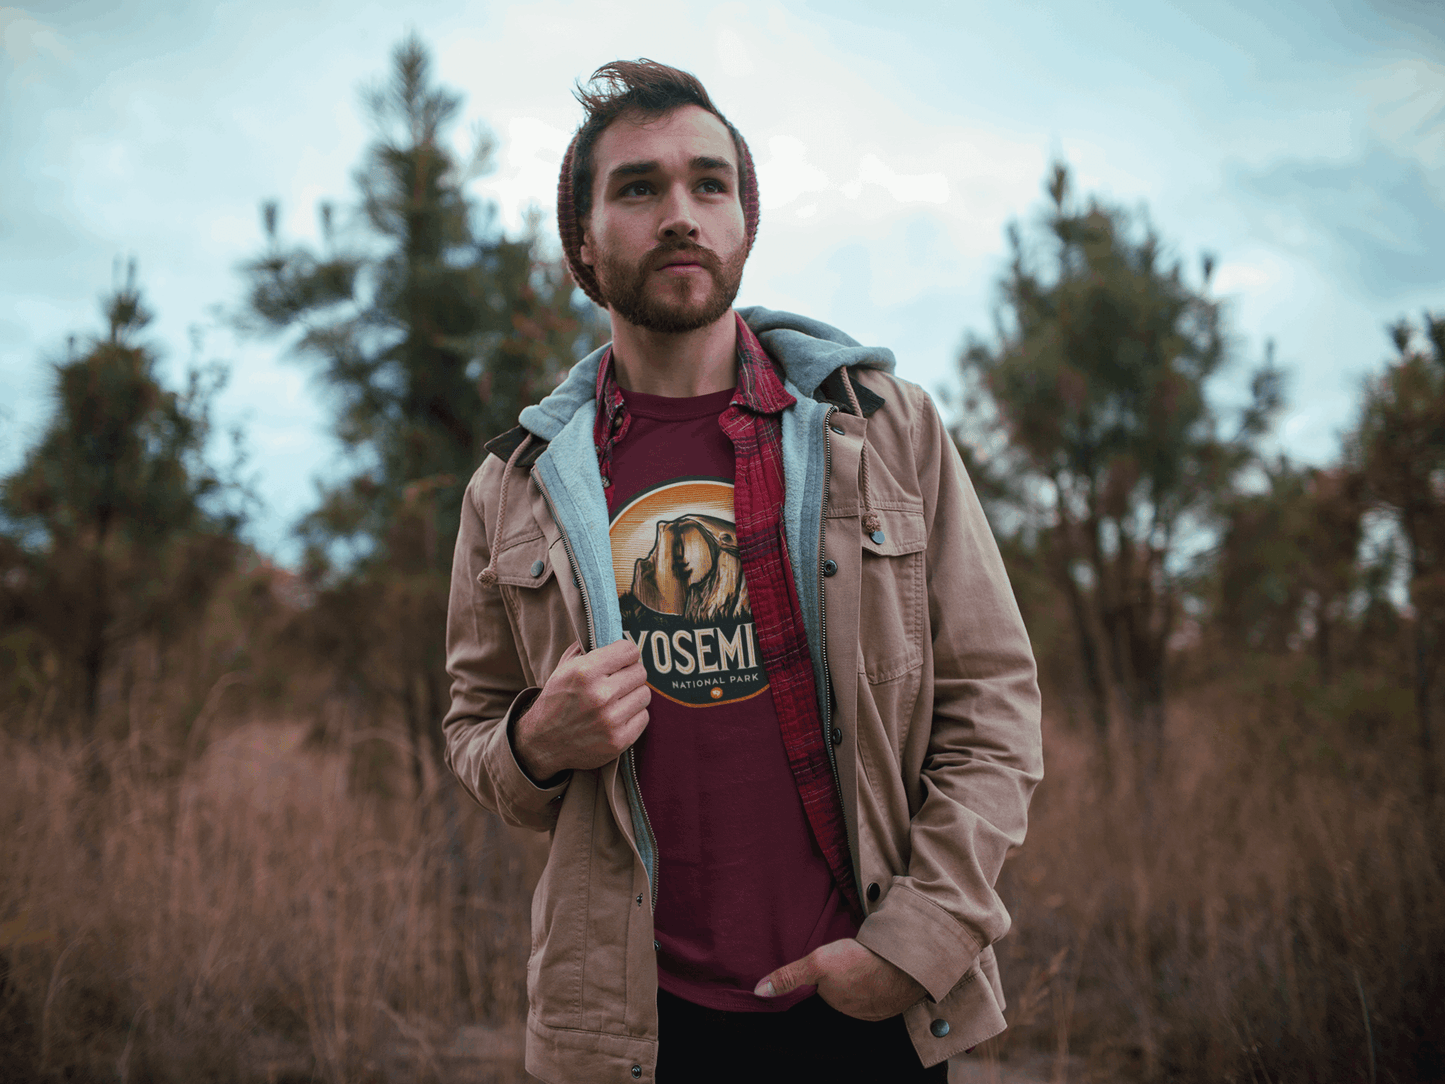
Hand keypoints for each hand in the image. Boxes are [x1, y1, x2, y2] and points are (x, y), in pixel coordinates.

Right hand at [514, 639, 650, 779]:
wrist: (543, 743)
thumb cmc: (555, 702)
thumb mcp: (562, 669)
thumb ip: (586, 650)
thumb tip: (611, 636)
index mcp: (585, 672)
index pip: (629, 650)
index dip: (625, 653)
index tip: (620, 659)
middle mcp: (600, 696)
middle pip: (640, 672)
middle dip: (630, 673)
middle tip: (618, 680)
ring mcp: (611, 720)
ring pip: (645, 694)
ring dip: (633, 695)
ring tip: (617, 699)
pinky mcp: (619, 740)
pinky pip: (644, 717)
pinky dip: (633, 715)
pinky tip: (618, 716)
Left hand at [753, 938, 926, 1021]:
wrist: (905, 964)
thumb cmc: (859, 961)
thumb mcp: (817, 962)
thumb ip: (788, 976)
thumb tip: (759, 992)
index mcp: (836, 1003)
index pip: (823, 989)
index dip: (823, 975)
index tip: (829, 963)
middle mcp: (856, 1011)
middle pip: (842, 991)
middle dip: (841, 977)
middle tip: (846, 956)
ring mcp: (877, 1007)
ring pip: (862, 990)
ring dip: (862, 977)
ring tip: (863, 959)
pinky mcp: (896, 998)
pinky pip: (883, 989)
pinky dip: (881, 978)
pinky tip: (880, 965)